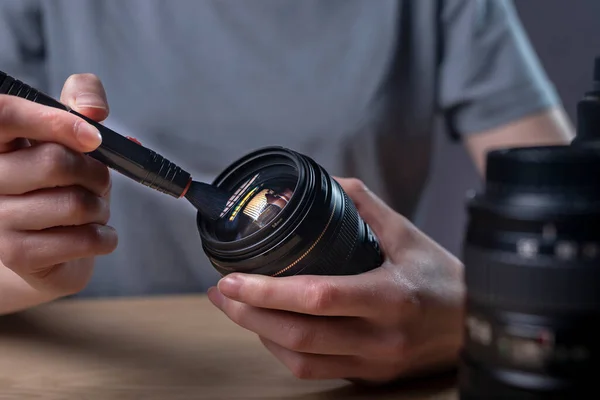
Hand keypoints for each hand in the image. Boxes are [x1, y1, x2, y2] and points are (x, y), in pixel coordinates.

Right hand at [0, 74, 117, 297]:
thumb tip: (94, 110)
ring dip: (101, 206)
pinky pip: (83, 239)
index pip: (3, 113)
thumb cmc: (59, 182)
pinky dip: (105, 236)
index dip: (54, 121)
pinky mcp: (17, 255)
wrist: (48, 248)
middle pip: (55, 162)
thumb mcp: (69, 134)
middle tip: (97, 181)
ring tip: (94, 209)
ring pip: (75, 203)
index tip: (94, 137)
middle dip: (95, 172)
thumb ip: (81, 101)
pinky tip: (99, 235)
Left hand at [208, 178, 464, 382]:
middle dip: (249, 313)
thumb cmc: (440, 278)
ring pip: (301, 359)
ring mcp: (374, 363)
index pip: (319, 297)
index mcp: (391, 296)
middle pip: (300, 334)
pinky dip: (282, 352)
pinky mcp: (369, 376)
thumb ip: (363, 205)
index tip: (234, 277)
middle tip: (221, 292)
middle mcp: (380, 337)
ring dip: (259, 333)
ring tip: (235, 307)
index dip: (269, 289)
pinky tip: (268, 330)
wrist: (474, 324)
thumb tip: (324, 182)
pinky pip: (314, 372)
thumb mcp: (407, 234)